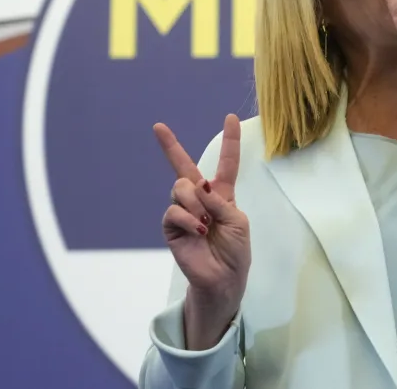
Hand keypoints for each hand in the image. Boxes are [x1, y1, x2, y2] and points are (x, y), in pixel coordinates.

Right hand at [154, 115, 250, 347]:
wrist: (223, 278)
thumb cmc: (235, 251)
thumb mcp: (238, 221)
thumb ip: (220, 201)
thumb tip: (198, 187)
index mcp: (222, 195)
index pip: (226, 163)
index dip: (230, 141)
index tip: (231, 117)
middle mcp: (200, 199)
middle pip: (184, 166)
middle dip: (170, 146)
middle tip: (158, 127)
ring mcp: (184, 211)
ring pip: (181, 187)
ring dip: (195, 202)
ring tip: (205, 223)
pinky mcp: (171, 226)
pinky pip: (174, 210)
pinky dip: (188, 218)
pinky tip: (198, 230)